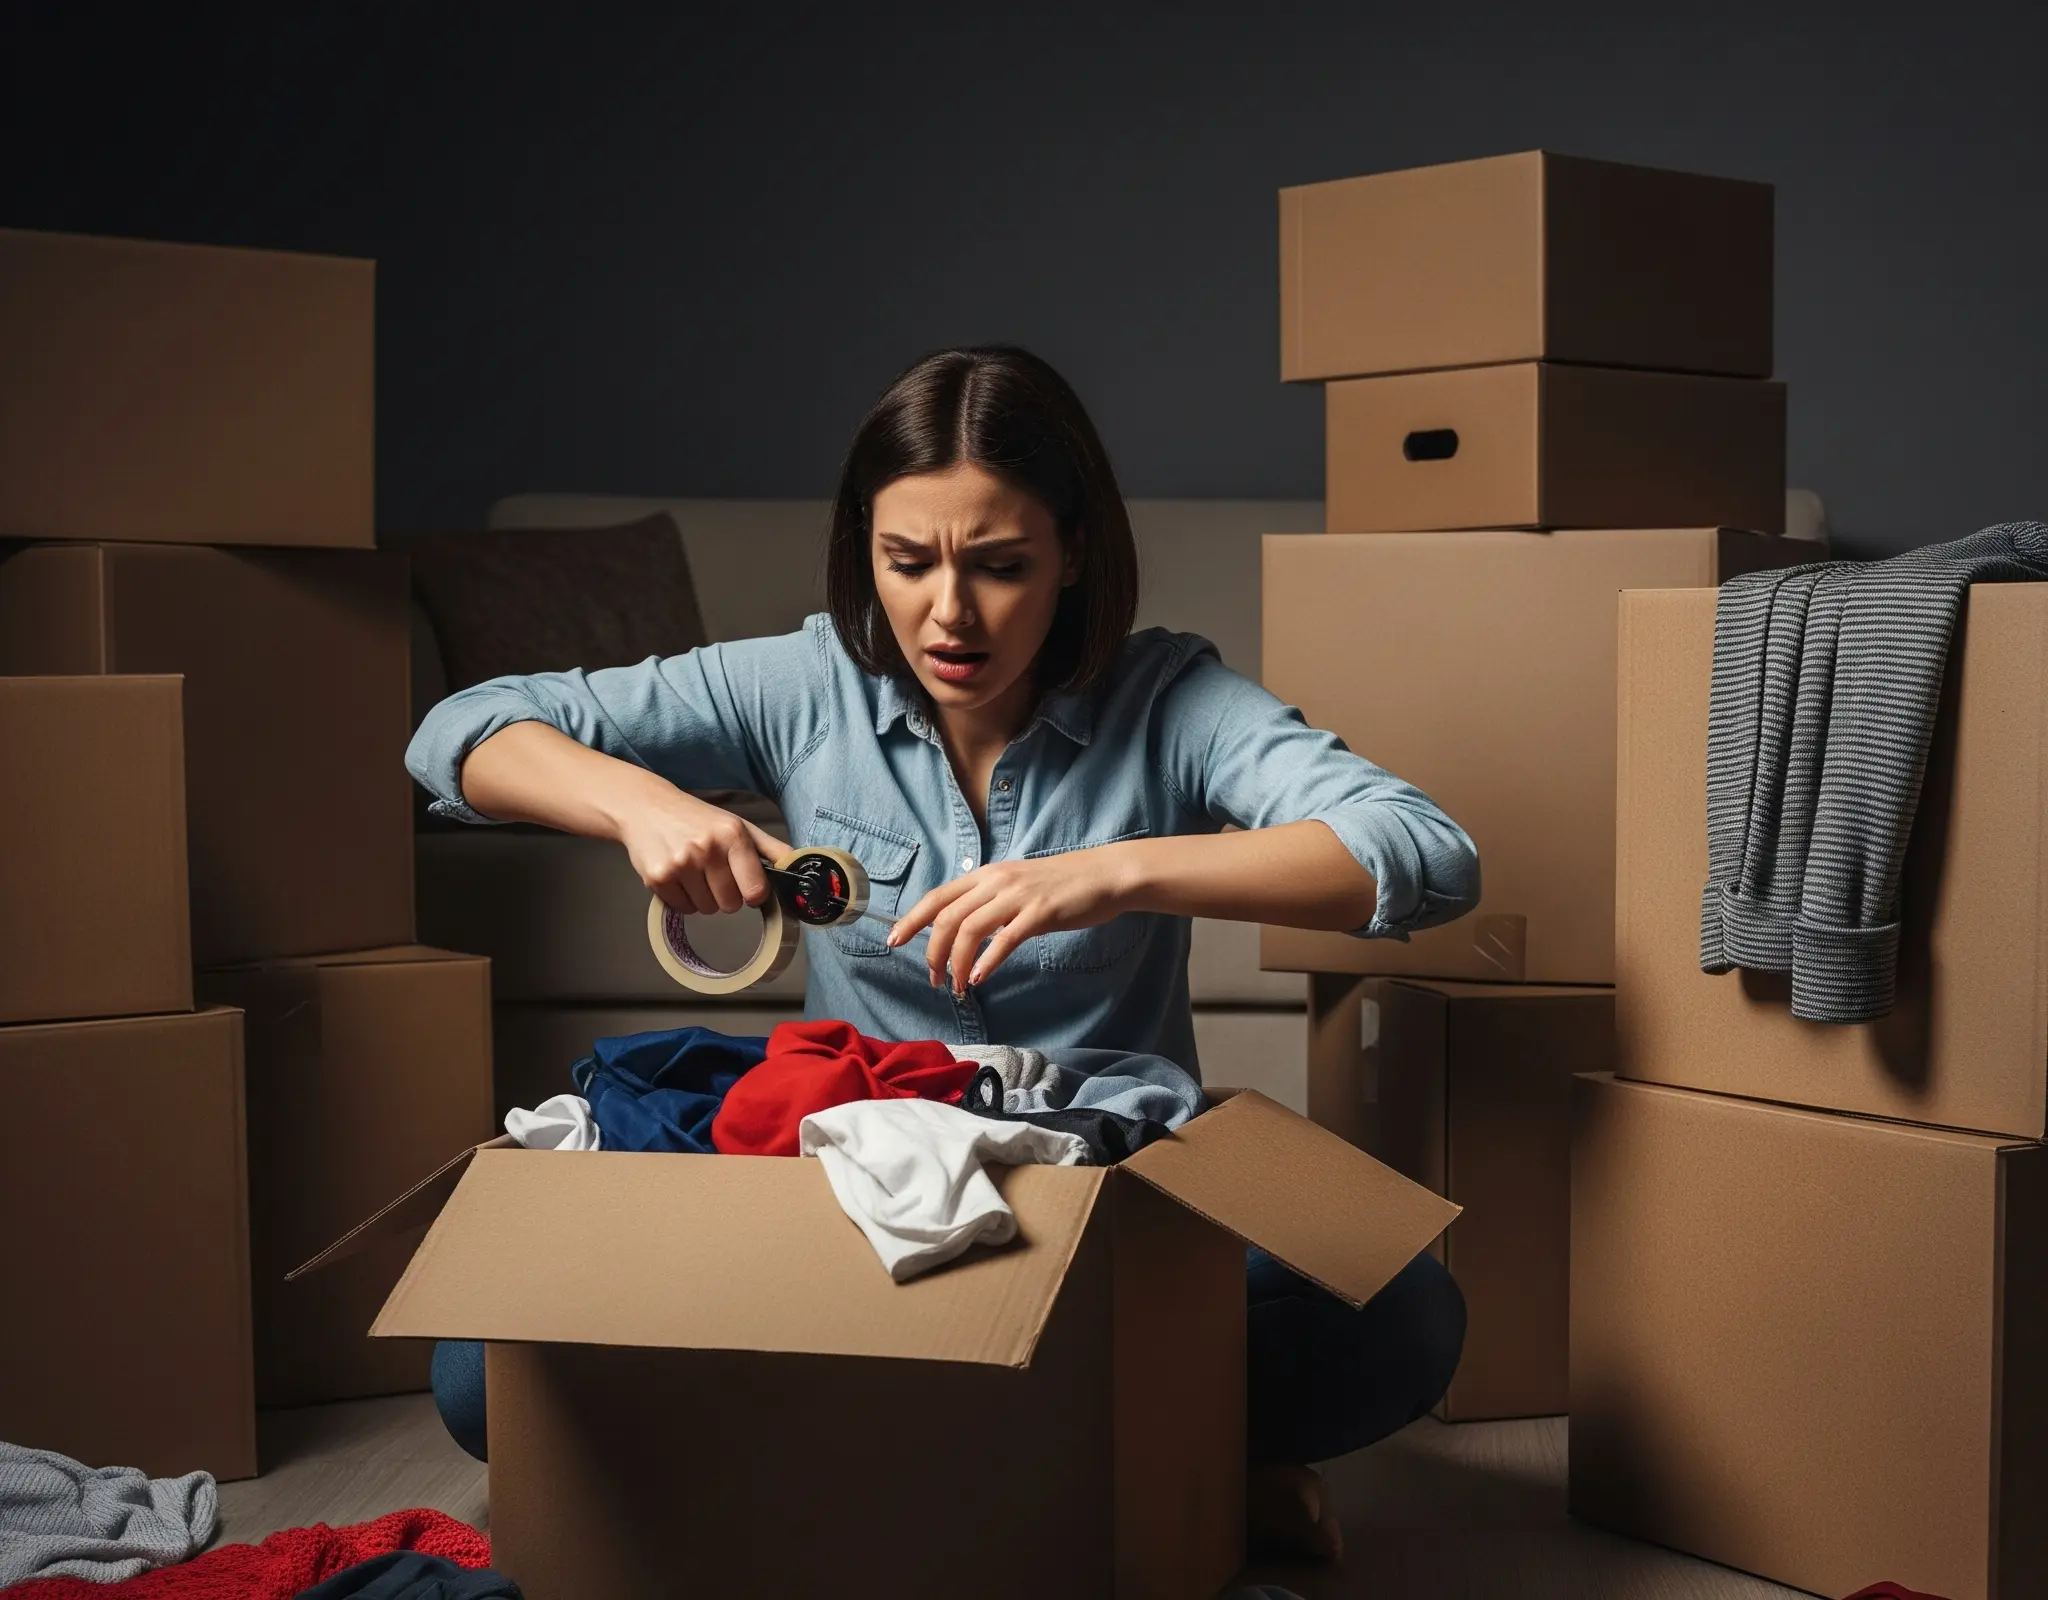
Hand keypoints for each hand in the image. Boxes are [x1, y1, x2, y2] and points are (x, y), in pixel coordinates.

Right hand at [611, 781, 785, 916]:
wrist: (645, 807)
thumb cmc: (698, 819)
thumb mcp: (738, 825)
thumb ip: (772, 849)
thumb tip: (800, 868)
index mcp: (733, 835)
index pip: (756, 891)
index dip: (753, 893)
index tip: (746, 885)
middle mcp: (707, 849)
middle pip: (731, 905)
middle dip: (726, 894)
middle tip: (713, 871)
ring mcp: (680, 865)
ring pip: (706, 910)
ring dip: (703, 897)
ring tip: (693, 871)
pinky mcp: (657, 878)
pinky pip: (683, 909)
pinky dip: (682, 899)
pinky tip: (677, 875)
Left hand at [887, 845, 1138, 993]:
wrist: (1103, 875)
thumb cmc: (1060, 885)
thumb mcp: (1016, 887)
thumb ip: (989, 903)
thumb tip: (964, 930)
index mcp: (986, 875)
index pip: (937, 897)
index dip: (912, 919)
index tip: (894, 940)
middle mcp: (996, 881)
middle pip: (948, 917)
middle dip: (933, 952)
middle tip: (933, 979)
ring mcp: (1018, 896)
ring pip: (970, 929)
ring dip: (956, 962)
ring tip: (956, 987)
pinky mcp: (1040, 912)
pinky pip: (1005, 939)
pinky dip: (987, 961)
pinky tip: (979, 978)